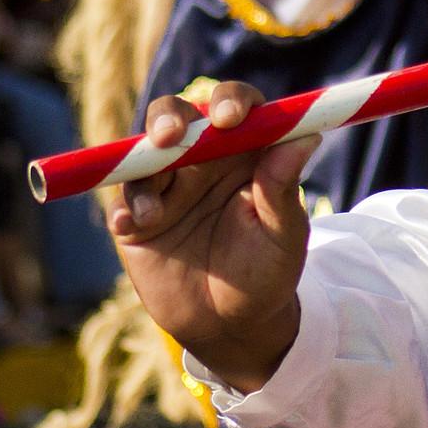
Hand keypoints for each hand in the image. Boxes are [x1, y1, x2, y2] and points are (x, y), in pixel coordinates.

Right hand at [108, 82, 316, 391]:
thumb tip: (305, 137)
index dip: (231, 101)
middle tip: (169, 137)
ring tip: (153, 214)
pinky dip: (124, 207)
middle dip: (169, 117)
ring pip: (144, 152)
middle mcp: (202, 160)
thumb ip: (283, 189)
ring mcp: (166, 186)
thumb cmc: (267, 273)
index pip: (237, 108)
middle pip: (178, 115)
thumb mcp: (283, 236)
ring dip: (144, 170)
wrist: (230, 325)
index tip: (229, 118)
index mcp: (245, 153)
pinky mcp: (137, 217)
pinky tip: (132, 226)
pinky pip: (122, 199)